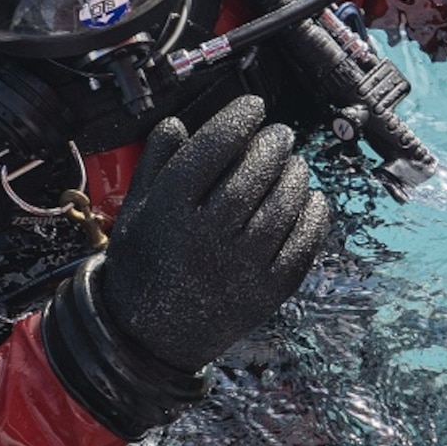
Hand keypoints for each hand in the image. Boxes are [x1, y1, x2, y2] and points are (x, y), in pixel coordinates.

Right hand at [99, 95, 329, 372]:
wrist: (147, 339)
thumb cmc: (142, 265)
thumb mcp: (134, 211)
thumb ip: (155, 164)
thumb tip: (178, 122)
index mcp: (168, 212)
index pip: (210, 150)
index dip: (237, 120)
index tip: (254, 106)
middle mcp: (204, 238)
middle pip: (250, 176)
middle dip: (271, 146)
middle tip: (280, 133)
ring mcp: (239, 268)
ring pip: (281, 208)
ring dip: (295, 177)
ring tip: (296, 163)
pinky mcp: (266, 293)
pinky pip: (301, 247)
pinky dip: (313, 218)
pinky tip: (312, 199)